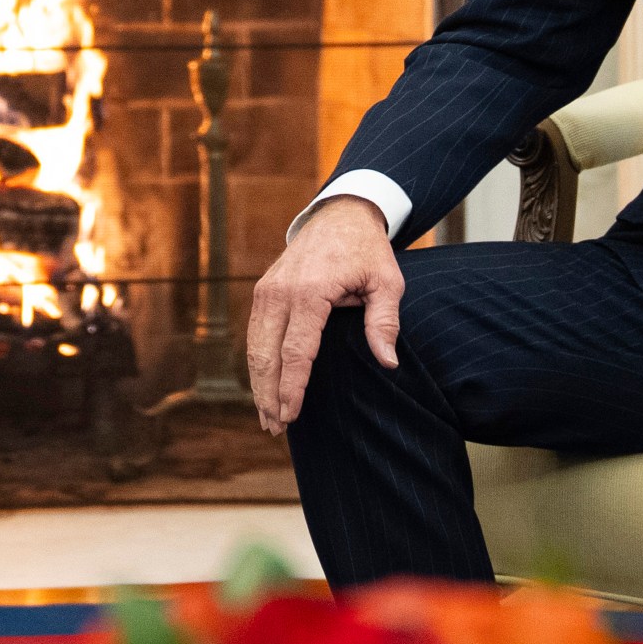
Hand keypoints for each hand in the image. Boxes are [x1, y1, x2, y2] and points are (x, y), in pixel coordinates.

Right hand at [246, 197, 402, 435]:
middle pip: (267, 354)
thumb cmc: (367, 251)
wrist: (340, 215)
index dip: (292, 387)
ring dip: (258, 384)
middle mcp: (280, 291)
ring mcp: (266, 290)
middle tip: (275, 428)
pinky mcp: (262, 291)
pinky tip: (263, 387)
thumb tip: (388, 362)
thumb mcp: (387, 282)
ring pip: (255, 346)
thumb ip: (384, 322)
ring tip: (267, 417)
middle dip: (269, 394)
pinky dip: (257, 364)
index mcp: (310, 290)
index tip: (292, 416)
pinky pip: (255, 334)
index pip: (296, 350)